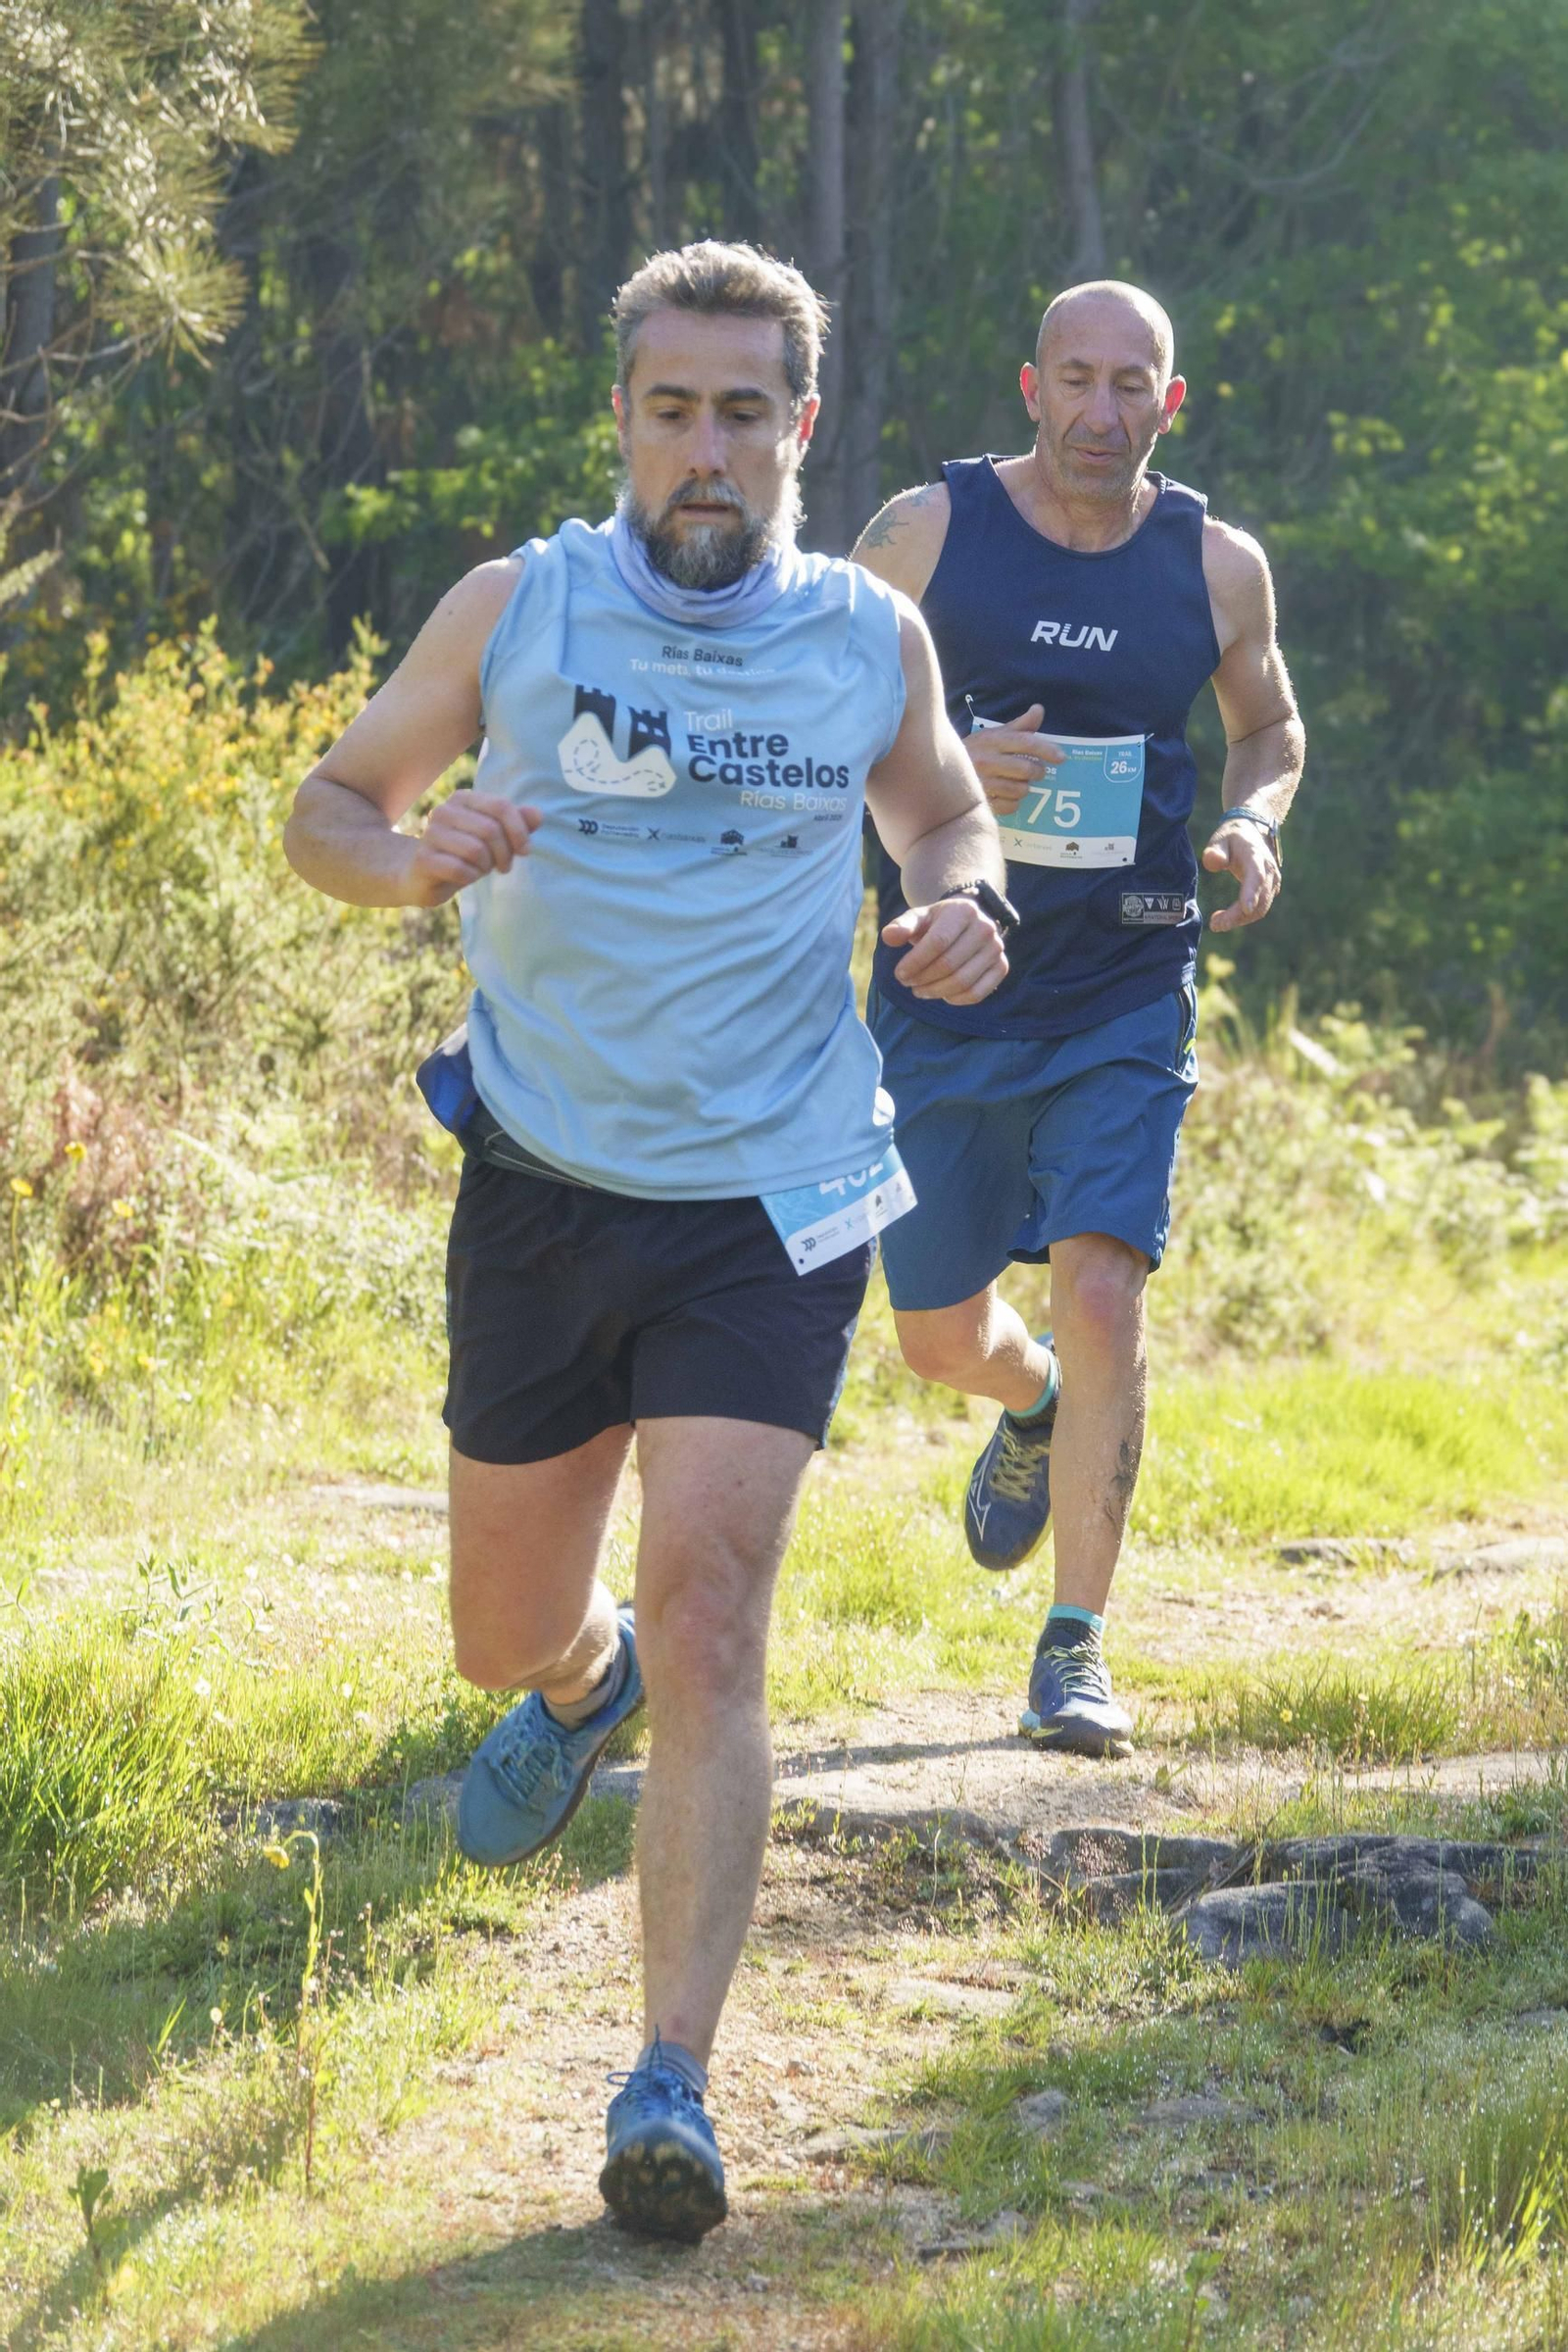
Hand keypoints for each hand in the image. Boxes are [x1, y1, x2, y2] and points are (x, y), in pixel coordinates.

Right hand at [405, 791, 539, 906]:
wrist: (423, 876)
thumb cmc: (465, 854)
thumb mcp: (496, 838)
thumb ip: (517, 824)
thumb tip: (538, 815)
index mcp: (463, 799)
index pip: (501, 806)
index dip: (520, 831)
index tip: (525, 850)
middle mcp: (444, 811)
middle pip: (491, 829)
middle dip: (505, 853)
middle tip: (503, 866)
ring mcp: (430, 834)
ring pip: (476, 850)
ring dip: (486, 866)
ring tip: (481, 869)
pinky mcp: (424, 859)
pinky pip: (461, 869)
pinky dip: (471, 877)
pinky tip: (466, 876)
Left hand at [882, 895, 1007, 1004]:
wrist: (965, 923)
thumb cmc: (936, 923)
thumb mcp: (918, 918)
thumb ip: (902, 926)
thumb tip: (888, 937)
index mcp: (963, 911)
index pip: (937, 943)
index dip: (915, 962)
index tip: (899, 974)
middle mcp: (985, 928)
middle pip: (948, 965)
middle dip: (923, 979)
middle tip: (908, 983)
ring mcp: (996, 948)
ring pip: (962, 981)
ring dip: (936, 992)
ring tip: (920, 990)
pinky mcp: (1001, 966)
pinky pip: (977, 993)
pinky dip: (956, 999)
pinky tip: (942, 995)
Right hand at [964, 702, 1064, 815]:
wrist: (940, 772)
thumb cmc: (975, 752)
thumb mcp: (993, 735)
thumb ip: (1018, 726)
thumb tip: (1039, 709)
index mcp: (992, 740)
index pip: (1026, 743)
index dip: (1047, 750)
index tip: (1061, 758)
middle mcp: (987, 760)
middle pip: (1027, 769)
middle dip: (1037, 772)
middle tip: (1036, 772)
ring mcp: (983, 783)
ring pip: (1021, 790)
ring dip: (1024, 788)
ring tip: (1016, 783)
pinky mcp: (981, 802)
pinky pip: (1011, 806)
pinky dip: (1013, 803)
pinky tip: (1006, 796)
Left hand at [1202, 818, 1279, 931]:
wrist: (1252, 831)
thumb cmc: (1232, 837)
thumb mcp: (1220, 839)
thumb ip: (1215, 851)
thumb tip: (1213, 861)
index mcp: (1256, 857)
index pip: (1257, 876)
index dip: (1252, 892)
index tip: (1245, 908)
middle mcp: (1269, 871)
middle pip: (1259, 899)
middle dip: (1238, 916)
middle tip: (1215, 925)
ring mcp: (1273, 882)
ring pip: (1260, 908)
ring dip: (1239, 920)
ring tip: (1216, 924)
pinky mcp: (1271, 891)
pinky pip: (1260, 909)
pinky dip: (1244, 918)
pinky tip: (1225, 919)